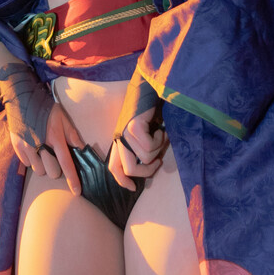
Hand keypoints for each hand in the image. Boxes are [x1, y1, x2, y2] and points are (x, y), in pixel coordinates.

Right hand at [0, 61, 83, 193]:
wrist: (22, 99)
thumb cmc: (46, 108)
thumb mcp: (63, 118)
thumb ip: (73, 135)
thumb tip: (82, 150)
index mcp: (55, 138)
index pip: (66, 164)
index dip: (73, 179)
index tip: (77, 191)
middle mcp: (41, 145)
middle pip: (52, 172)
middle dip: (56, 167)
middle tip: (55, 155)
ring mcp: (27, 147)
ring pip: (39, 171)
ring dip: (43, 165)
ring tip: (43, 151)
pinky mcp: (17, 147)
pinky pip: (27, 164)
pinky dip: (32, 160)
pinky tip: (33, 148)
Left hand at [108, 77, 166, 191]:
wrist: (149, 86)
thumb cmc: (151, 111)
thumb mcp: (144, 134)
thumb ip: (143, 149)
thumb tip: (150, 165)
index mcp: (119, 141)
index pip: (114, 168)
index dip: (122, 181)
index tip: (133, 188)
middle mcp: (119, 138)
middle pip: (129, 169)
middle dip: (147, 171)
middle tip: (158, 162)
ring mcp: (125, 132)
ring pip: (144, 157)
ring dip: (158, 150)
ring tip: (160, 136)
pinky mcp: (133, 126)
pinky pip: (150, 146)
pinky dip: (160, 140)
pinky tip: (160, 129)